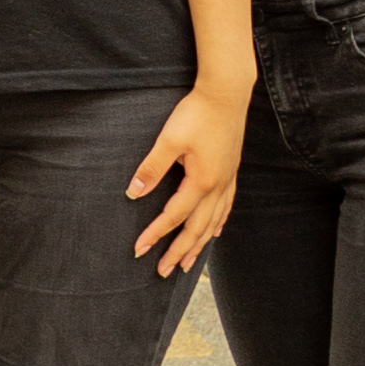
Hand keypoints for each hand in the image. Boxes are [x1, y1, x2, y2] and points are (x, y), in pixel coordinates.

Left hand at [127, 81, 248, 277]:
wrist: (227, 93)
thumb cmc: (197, 113)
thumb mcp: (169, 139)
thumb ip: (151, 168)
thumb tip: (133, 193)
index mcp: (202, 181)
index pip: (174, 217)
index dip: (156, 235)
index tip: (139, 251)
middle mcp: (218, 186)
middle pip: (197, 229)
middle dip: (179, 252)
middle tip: (164, 272)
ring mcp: (228, 180)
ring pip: (214, 222)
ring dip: (199, 244)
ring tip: (188, 264)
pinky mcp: (231, 171)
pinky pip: (226, 206)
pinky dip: (218, 223)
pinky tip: (215, 232)